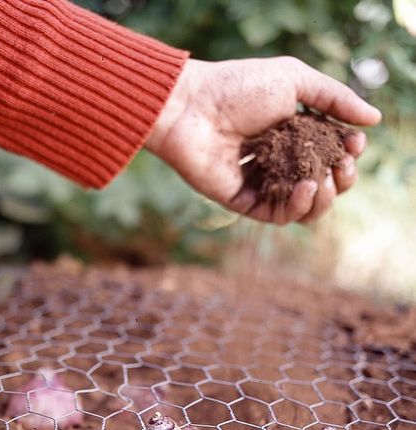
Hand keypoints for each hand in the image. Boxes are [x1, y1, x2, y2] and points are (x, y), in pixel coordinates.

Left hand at [145, 57, 380, 224]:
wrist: (191, 107)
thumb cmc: (237, 88)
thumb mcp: (294, 80)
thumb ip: (334, 98)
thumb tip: (372, 120)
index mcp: (292, 134)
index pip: (330, 155)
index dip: (347, 156)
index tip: (353, 145)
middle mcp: (279, 162)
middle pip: (322, 186)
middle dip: (342, 181)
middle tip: (342, 168)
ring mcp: (260, 183)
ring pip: (302, 208)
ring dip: (323, 200)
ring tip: (325, 183)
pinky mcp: (242, 201)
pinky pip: (276, 216)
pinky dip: (297, 208)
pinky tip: (306, 189)